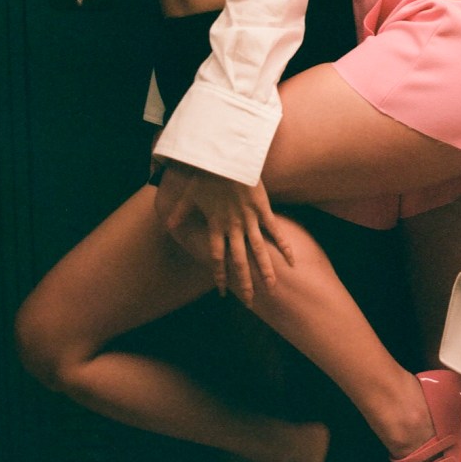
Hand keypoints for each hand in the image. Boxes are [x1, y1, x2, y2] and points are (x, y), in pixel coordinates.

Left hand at [153, 161, 293, 304]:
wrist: (227, 158)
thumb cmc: (207, 175)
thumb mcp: (189, 195)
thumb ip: (180, 212)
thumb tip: (168, 224)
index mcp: (216, 226)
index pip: (217, 258)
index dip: (220, 275)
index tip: (222, 291)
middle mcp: (233, 228)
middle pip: (239, 261)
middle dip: (244, 283)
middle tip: (249, 302)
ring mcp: (250, 220)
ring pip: (258, 251)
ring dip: (265, 270)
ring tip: (271, 288)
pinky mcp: (263, 209)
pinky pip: (275, 231)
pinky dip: (284, 245)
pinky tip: (292, 260)